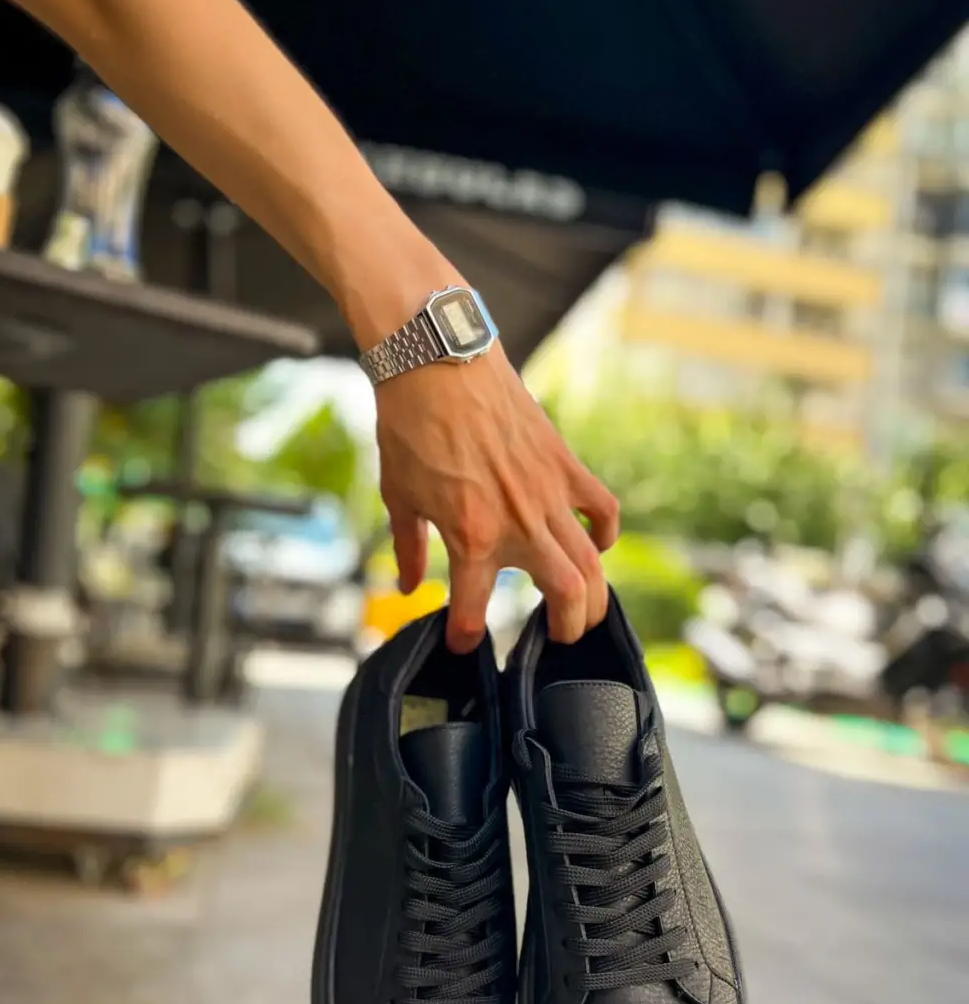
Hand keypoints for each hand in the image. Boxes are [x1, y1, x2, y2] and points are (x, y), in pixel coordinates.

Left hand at [375, 344, 619, 652]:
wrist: (437, 360)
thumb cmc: (409, 425)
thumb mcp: (398, 495)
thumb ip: (407, 548)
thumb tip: (408, 586)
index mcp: (470, 536)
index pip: (473, 610)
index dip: (465, 636)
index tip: (462, 644)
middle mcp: (518, 522)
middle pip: (567, 596)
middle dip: (568, 629)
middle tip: (558, 639)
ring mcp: (547, 494)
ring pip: (593, 562)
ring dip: (596, 595)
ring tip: (587, 611)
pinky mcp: (563, 464)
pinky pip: (601, 508)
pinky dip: (605, 532)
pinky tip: (596, 545)